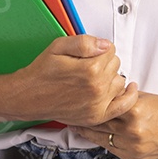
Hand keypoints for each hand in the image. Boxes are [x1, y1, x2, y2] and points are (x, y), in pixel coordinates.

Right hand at [12, 35, 137, 125]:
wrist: (29, 97)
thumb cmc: (42, 72)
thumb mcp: (58, 46)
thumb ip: (85, 42)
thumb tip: (104, 44)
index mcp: (90, 69)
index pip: (110, 49)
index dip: (99, 48)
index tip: (89, 53)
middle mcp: (97, 89)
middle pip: (116, 65)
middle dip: (105, 62)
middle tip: (87, 65)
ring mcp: (98, 105)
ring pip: (120, 81)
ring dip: (111, 77)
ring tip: (94, 78)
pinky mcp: (97, 116)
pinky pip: (124, 106)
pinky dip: (129, 97)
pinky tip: (129, 89)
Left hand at [70, 91, 157, 158]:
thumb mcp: (145, 97)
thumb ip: (124, 98)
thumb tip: (105, 94)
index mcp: (134, 110)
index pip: (104, 106)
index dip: (89, 103)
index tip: (79, 100)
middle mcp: (132, 130)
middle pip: (99, 123)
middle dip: (84, 118)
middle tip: (70, 112)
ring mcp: (132, 147)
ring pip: (101, 138)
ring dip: (88, 131)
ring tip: (76, 124)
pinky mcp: (132, 158)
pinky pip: (111, 149)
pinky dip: (103, 141)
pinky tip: (96, 135)